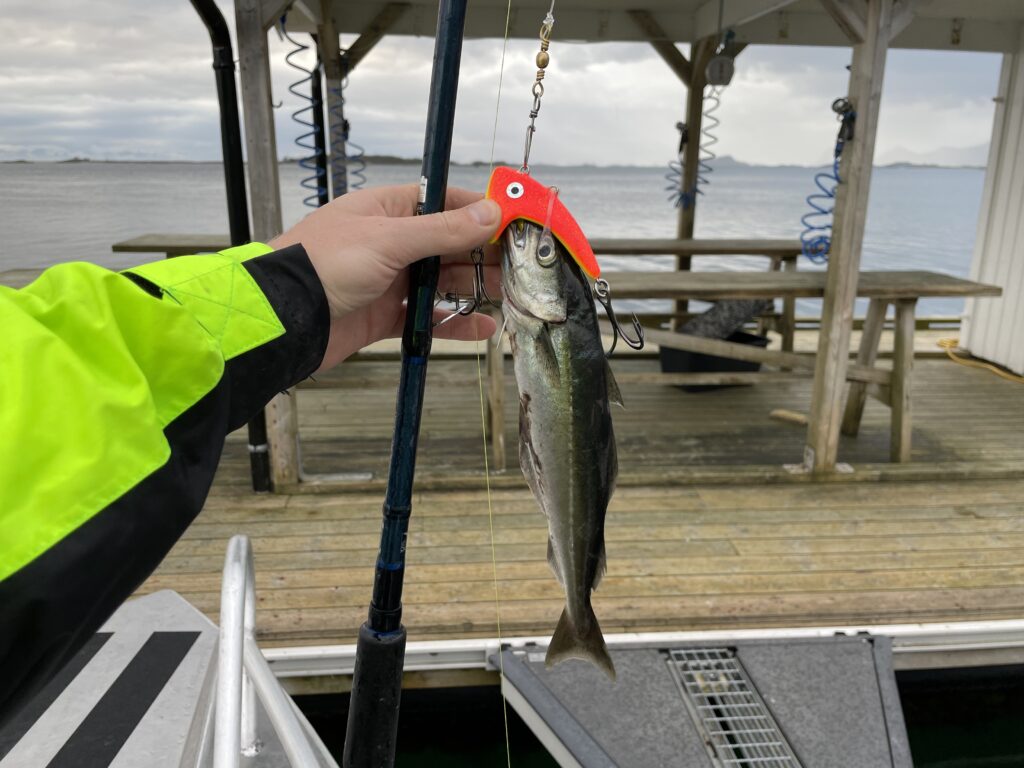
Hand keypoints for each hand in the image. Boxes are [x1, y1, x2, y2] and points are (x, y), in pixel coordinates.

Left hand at [269, 185, 501, 369]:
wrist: (282, 319)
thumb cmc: (322, 264)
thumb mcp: (387, 240)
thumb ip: (442, 230)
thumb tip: (490, 211)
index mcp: (389, 210)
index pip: (447, 203)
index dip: (484, 211)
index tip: (518, 222)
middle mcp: (392, 242)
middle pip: (452, 245)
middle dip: (487, 256)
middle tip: (524, 268)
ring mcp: (390, 280)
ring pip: (444, 282)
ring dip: (476, 290)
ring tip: (513, 299)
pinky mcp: (386, 316)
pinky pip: (429, 318)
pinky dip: (455, 323)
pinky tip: (483, 329)